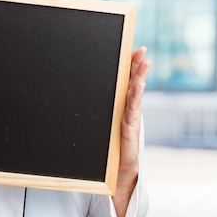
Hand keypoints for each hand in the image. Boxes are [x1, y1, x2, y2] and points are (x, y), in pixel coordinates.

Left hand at [113, 46, 150, 216]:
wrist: (117, 167)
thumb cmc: (109, 144)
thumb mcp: (101, 122)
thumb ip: (96, 109)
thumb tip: (71, 93)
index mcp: (121, 103)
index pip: (126, 80)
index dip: (129, 64)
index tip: (132, 49)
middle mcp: (127, 107)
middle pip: (133, 82)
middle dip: (138, 65)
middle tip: (142, 49)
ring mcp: (131, 116)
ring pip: (136, 92)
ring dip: (141, 76)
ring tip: (145, 62)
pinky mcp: (130, 126)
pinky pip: (133, 109)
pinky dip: (136, 96)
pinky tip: (139, 85)